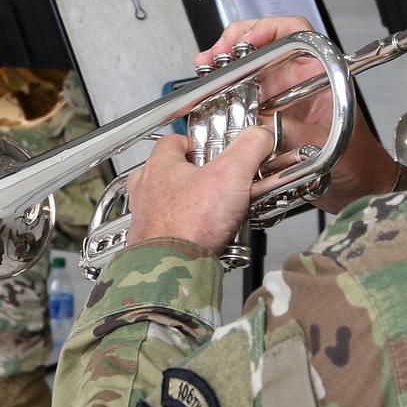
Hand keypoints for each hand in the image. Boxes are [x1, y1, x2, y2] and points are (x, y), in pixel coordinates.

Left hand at [126, 126, 274, 254]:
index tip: (212, 150)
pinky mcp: (148, 242)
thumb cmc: (188, 226)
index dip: (196, 143)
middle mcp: (147, 189)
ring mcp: (145, 216)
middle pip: (170, 171)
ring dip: (187, 204)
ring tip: (212, 213)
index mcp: (160, 166)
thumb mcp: (231, 175)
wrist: (170, 270)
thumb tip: (261, 136)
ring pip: (167, 201)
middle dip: (194, 176)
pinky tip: (203, 236)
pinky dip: (183, 230)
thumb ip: (249, 147)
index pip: (173, 140)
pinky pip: (167, 229)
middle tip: (217, 184)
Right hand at [196, 16, 398, 213]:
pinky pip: (242, 100)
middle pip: (263, 47)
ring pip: (248, 71)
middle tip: (215, 54)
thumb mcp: (330, 145)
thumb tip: (262, 127)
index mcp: (320, 76)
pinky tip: (210, 96)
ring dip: (225, 67)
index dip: (269, 29)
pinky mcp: (269, 118)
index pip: (295, 34)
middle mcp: (298, 83)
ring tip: (206, 69)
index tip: (247, 40)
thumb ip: (295, 134)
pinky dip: (224, 95)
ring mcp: (282, 99)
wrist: (359, 188)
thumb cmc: (359, 162)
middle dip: (234, 44)